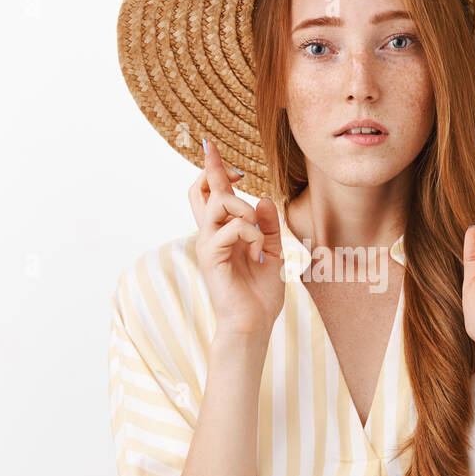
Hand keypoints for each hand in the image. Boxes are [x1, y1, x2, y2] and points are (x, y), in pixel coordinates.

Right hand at [189, 138, 283, 339]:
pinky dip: (252, 235)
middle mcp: (210, 235)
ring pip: (217, 203)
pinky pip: (231, 228)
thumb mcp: (273, 252)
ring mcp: (208, 244)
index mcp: (223, 233)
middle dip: (215, 171)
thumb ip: (268, 226)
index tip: (216, 151)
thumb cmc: (260, 293)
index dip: (213, 170)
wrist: (253, 324)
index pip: (211, 194)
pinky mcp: (211, 256)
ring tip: (257, 232)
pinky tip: (259, 254)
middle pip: (201, 191)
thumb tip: (261, 199)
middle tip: (237, 170)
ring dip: (243, 208)